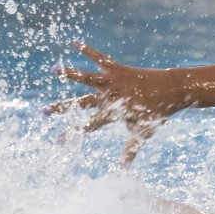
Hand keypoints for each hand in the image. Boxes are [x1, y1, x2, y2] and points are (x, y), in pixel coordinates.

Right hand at [47, 42, 181, 164]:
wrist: (171, 89)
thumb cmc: (157, 113)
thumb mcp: (143, 133)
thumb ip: (131, 150)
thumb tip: (124, 170)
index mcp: (113, 113)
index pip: (88, 127)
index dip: (73, 134)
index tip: (58, 141)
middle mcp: (110, 96)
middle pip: (81, 104)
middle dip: (62, 108)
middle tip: (43, 111)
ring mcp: (113, 81)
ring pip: (86, 78)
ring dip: (70, 74)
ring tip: (54, 69)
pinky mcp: (117, 68)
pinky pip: (99, 58)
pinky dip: (87, 50)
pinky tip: (75, 43)